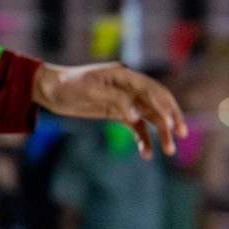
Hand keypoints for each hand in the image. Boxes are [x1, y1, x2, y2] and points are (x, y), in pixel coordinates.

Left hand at [32, 62, 187, 158]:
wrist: (48, 90)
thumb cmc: (67, 86)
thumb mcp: (89, 91)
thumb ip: (115, 101)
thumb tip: (137, 115)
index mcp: (125, 76)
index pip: (152, 91)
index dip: (164, 107)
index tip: (171, 125)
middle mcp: (130, 87)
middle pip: (158, 103)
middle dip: (171, 119)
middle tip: (180, 135)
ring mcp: (125, 100)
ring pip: (150, 117)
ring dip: (161, 133)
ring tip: (168, 151)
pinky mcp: (118, 112)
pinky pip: (137, 126)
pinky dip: (143, 139)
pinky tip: (147, 153)